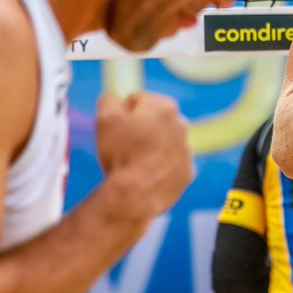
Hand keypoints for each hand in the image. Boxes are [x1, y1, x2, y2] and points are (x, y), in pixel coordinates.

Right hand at [95, 92, 194, 220]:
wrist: (135, 193)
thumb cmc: (121, 152)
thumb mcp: (105, 117)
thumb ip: (109, 100)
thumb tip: (114, 99)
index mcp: (164, 107)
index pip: (138, 101)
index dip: (122, 114)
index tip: (116, 128)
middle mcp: (181, 125)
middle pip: (154, 121)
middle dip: (140, 130)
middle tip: (123, 146)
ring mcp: (186, 150)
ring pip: (163, 144)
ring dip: (151, 149)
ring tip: (132, 163)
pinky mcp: (187, 172)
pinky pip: (170, 166)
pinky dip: (159, 169)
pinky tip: (144, 176)